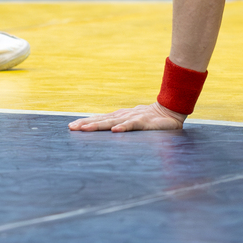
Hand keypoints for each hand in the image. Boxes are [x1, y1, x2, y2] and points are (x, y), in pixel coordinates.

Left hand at [69, 102, 186, 132]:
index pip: (99, 119)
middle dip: (86, 124)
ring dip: (98, 125)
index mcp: (119, 117)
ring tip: (85, 129)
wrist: (170, 111)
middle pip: (101, 120)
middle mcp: (122, 116)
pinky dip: (123, 127)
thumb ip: (121, 126)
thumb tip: (107, 131)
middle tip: (71, 128)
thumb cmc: (150, 119)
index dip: (85, 122)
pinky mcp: (144, 122)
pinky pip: (132, 125)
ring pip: (112, 122)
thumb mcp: (132, 123)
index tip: (71, 126)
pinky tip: (115, 130)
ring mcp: (132, 118)